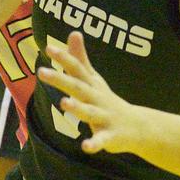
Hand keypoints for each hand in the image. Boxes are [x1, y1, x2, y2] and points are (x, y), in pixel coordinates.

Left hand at [38, 32, 142, 154]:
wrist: (137, 126)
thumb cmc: (107, 100)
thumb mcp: (94, 78)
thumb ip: (81, 58)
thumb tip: (73, 32)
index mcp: (91, 85)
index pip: (76, 68)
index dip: (63, 58)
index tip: (48, 48)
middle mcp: (97, 98)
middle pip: (77, 87)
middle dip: (60, 80)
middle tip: (41, 72)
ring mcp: (104, 116)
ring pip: (89, 112)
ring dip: (77, 107)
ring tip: (63, 102)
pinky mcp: (109, 136)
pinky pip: (101, 140)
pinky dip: (94, 143)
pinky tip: (86, 146)